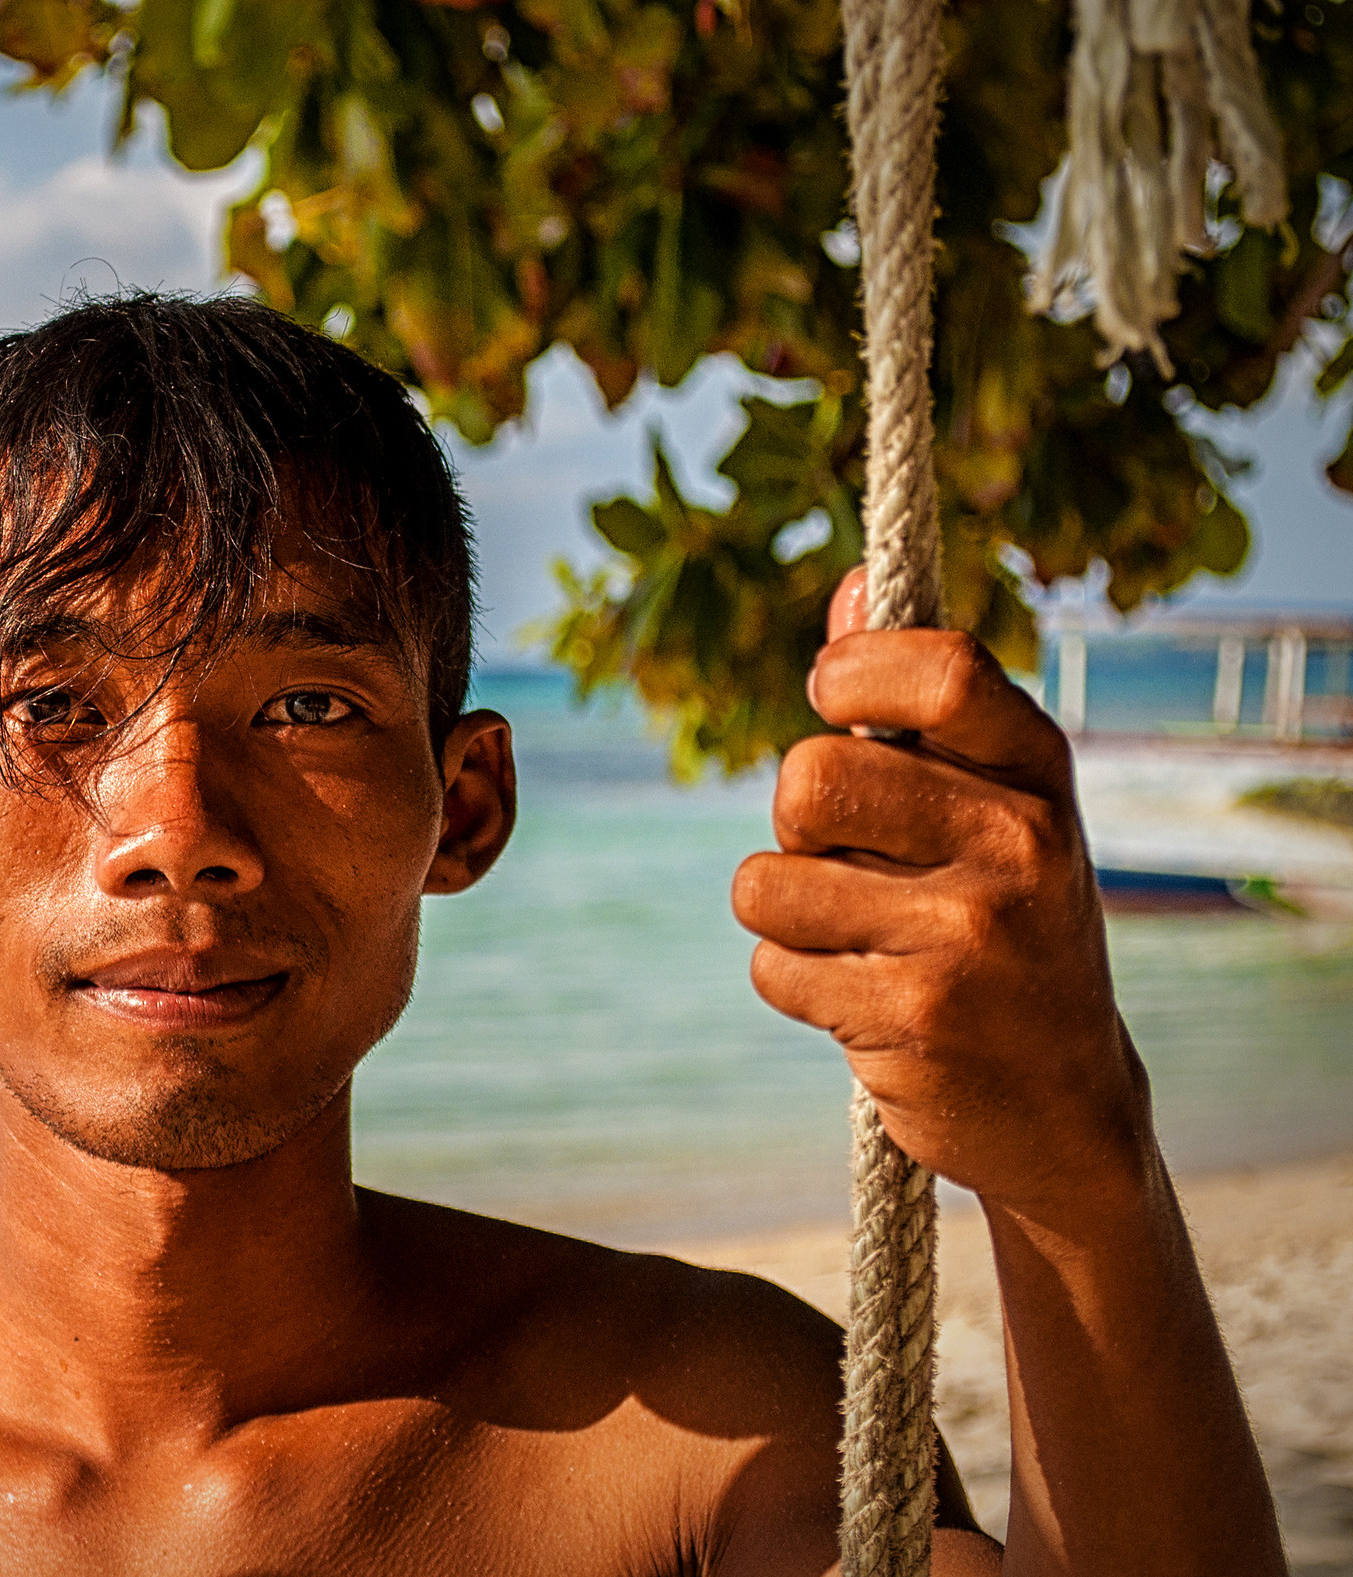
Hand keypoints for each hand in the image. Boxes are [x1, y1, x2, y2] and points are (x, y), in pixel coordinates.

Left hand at [732, 571, 1153, 1217]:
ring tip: (862, 939)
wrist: (1064, 1106)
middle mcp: (1019, 846)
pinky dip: (796, 983)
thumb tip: (855, 585)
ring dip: (788, 914)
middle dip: (796, 822)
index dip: (853, 668)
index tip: (828, 690)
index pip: (942, 669)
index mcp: (1040, 777)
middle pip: (809, 776)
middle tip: (846, 859)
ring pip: (767, 881)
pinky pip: (771, 965)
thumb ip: (919, 702)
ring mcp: (969, 935)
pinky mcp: (913, 1018)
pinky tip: (867, 1001)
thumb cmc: (1002, 925)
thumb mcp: (991, 808)